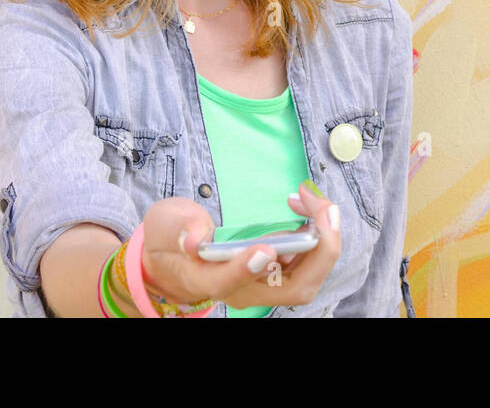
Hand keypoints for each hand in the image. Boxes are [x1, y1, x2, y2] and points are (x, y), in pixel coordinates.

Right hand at [137, 184, 341, 310]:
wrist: (176, 253)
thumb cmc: (171, 238)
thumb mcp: (166, 224)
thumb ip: (180, 229)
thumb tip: (196, 240)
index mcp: (206, 279)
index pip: (229, 284)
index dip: (247, 269)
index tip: (265, 247)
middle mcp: (242, 290)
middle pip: (293, 289)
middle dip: (318, 250)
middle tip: (323, 210)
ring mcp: (262, 283)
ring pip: (308, 275)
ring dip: (322, 237)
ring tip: (312, 199)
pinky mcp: (276, 270)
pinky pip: (307, 260)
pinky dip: (316, 232)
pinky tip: (306, 204)